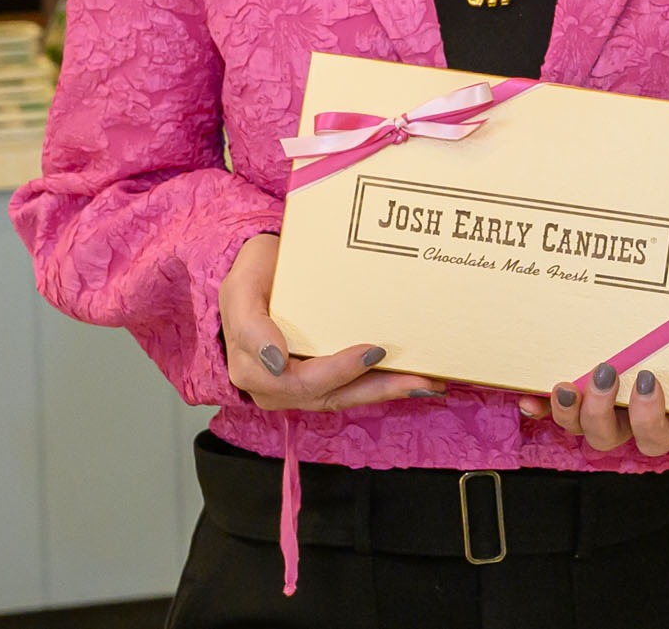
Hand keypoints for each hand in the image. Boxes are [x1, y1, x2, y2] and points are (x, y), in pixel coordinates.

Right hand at [218, 234, 443, 410]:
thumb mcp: (240, 288)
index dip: (337, 370)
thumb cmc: (251, 276)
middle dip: (377, 389)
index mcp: (252, 367)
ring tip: (427, 383)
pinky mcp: (319, 380)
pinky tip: (414, 380)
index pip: (298, 380)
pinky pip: (350, 389)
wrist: (258, 272)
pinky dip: (381, 385)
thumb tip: (276, 361)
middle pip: (330, 395)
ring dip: (386, 391)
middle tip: (418, 377)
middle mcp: (275, 386)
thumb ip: (250, 326)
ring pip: (345, 397)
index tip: (372, 352)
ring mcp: (298, 386)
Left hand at [516, 291, 668, 457]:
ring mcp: (606, 401)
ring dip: (568, 414)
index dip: (650, 418)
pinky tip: (526, 393)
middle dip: (601, 415)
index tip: (648, 379)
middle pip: (612, 438)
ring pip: (581, 428)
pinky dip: (540, 404)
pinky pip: (555, 406)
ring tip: (565, 384)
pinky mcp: (582, 382)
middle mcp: (636, 414)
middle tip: (605, 372)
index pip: (661, 435)